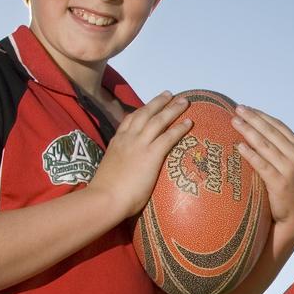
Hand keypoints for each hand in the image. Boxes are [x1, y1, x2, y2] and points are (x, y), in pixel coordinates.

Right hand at [87, 91, 190, 218]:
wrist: (104, 199)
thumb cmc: (105, 194)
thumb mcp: (110, 170)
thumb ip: (119, 165)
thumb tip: (126, 170)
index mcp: (116, 142)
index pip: (128, 120)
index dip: (140, 111)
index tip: (148, 105)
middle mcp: (127, 139)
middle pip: (145, 113)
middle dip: (159, 102)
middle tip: (170, 94)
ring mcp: (139, 145)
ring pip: (159, 120)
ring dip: (173, 109)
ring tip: (185, 101)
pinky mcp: (151, 154)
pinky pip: (169, 137)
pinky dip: (180, 128)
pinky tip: (189, 122)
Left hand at [232, 105, 293, 237]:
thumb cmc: (289, 189)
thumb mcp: (291, 165)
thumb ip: (280, 150)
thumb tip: (257, 133)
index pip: (278, 126)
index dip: (261, 115)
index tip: (246, 108)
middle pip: (271, 131)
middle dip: (253, 118)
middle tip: (237, 108)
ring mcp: (289, 169)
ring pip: (265, 145)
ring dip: (248, 131)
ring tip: (234, 122)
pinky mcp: (280, 183)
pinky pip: (262, 165)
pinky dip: (251, 154)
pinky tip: (239, 146)